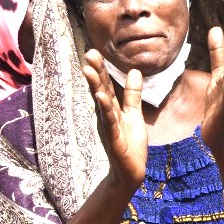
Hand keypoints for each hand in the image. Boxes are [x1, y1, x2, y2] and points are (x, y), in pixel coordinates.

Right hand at [83, 51, 147, 189]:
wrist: (131, 172)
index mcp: (111, 109)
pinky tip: (101, 97)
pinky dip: (105, 109)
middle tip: (89, 53)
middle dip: (95, 72)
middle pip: (100, 90)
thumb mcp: (134, 114)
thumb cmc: (130, 144)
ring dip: (96, 86)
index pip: (105, 85)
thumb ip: (133, 94)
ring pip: (101, 103)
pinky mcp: (114, 139)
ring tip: (89, 70)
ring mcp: (108, 126)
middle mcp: (106, 115)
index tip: (94, 51)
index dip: (101, 69)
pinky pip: (109, 121)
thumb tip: (134, 71)